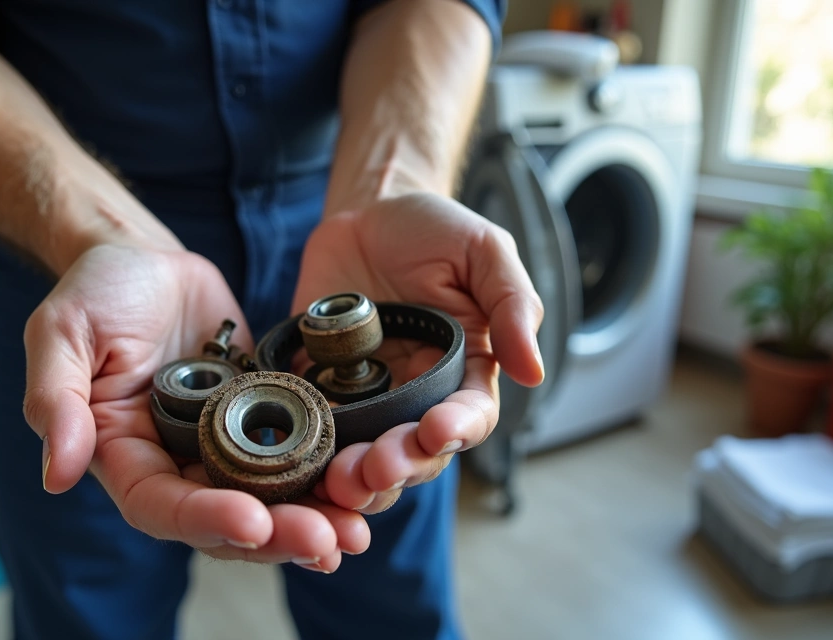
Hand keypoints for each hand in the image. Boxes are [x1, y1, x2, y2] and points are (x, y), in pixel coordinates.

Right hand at [24, 244, 368, 570]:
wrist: (146, 258)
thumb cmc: (95, 290)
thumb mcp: (61, 331)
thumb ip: (57, 399)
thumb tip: (58, 474)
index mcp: (123, 455)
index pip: (161, 506)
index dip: (205, 520)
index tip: (252, 522)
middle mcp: (175, 463)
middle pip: (226, 519)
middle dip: (277, 536)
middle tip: (327, 541)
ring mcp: (223, 446)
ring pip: (269, 500)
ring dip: (312, 519)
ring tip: (355, 531)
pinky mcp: (264, 418)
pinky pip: (298, 457)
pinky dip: (328, 476)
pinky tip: (365, 485)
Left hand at [293, 192, 543, 513]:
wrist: (365, 210)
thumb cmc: (434, 230)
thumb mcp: (484, 252)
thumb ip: (512, 306)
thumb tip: (534, 373)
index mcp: (464, 372)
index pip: (469, 418)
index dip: (455, 430)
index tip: (436, 428)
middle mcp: (416, 396)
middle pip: (415, 454)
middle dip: (399, 466)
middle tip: (376, 467)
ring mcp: (364, 398)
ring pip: (364, 458)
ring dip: (354, 478)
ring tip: (340, 479)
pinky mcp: (316, 389)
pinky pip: (312, 432)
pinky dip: (307, 454)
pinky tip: (298, 458)